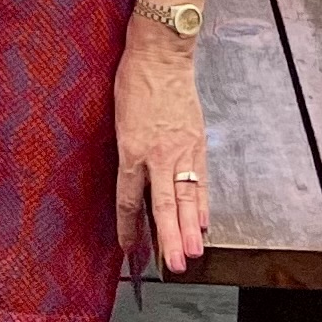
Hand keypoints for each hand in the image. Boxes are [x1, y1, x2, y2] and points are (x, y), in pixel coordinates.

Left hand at [115, 22, 209, 273]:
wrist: (162, 56)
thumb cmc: (133, 81)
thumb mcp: (117, 117)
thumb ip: (124, 149)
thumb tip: (126, 176)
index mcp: (131, 148)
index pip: (128, 196)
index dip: (128, 225)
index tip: (127, 247)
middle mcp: (158, 155)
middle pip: (163, 205)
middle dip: (168, 238)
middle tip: (173, 265)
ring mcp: (181, 151)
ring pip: (187, 198)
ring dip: (190, 229)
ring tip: (193, 254)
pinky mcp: (197, 144)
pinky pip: (200, 181)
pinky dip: (203, 204)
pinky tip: (204, 223)